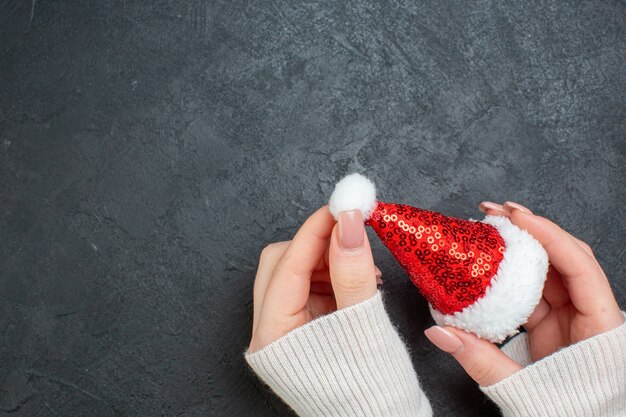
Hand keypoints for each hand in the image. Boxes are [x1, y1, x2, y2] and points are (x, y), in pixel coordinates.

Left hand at [248, 206, 380, 352]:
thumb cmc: (371, 391)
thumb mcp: (363, 326)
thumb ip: (353, 274)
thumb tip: (348, 224)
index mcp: (273, 337)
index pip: (288, 264)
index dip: (317, 230)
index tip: (344, 207)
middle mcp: (267, 333)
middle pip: (280, 263)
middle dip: (318, 245)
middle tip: (353, 236)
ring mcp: (278, 333)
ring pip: (291, 273)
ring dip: (326, 261)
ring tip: (363, 271)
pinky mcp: (294, 331)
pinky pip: (303, 289)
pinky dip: (328, 277)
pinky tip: (354, 283)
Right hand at [424, 201, 623, 385]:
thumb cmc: (569, 414)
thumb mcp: (524, 390)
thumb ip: (480, 360)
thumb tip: (439, 331)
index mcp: (600, 327)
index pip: (579, 264)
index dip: (548, 234)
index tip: (516, 216)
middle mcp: (588, 314)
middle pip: (563, 258)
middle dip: (529, 231)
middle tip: (494, 213)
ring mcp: (570, 318)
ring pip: (545, 271)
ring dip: (517, 250)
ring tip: (487, 230)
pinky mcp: (552, 324)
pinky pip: (530, 291)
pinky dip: (508, 276)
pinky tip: (487, 264)